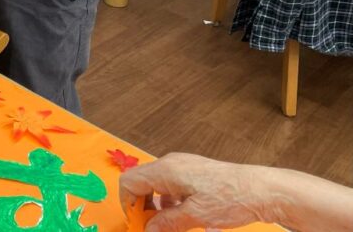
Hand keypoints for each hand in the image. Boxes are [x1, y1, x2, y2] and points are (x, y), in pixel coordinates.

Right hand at [120, 153, 264, 231]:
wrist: (261, 190)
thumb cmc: (230, 198)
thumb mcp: (195, 216)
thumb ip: (167, 222)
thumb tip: (149, 229)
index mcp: (166, 170)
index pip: (129, 182)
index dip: (127, 204)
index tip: (137, 223)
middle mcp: (170, 164)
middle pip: (140, 182)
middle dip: (141, 206)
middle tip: (151, 227)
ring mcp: (182, 166)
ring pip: (156, 185)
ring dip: (156, 205)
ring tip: (169, 225)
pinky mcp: (193, 172)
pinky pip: (171, 185)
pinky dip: (169, 201)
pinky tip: (183, 215)